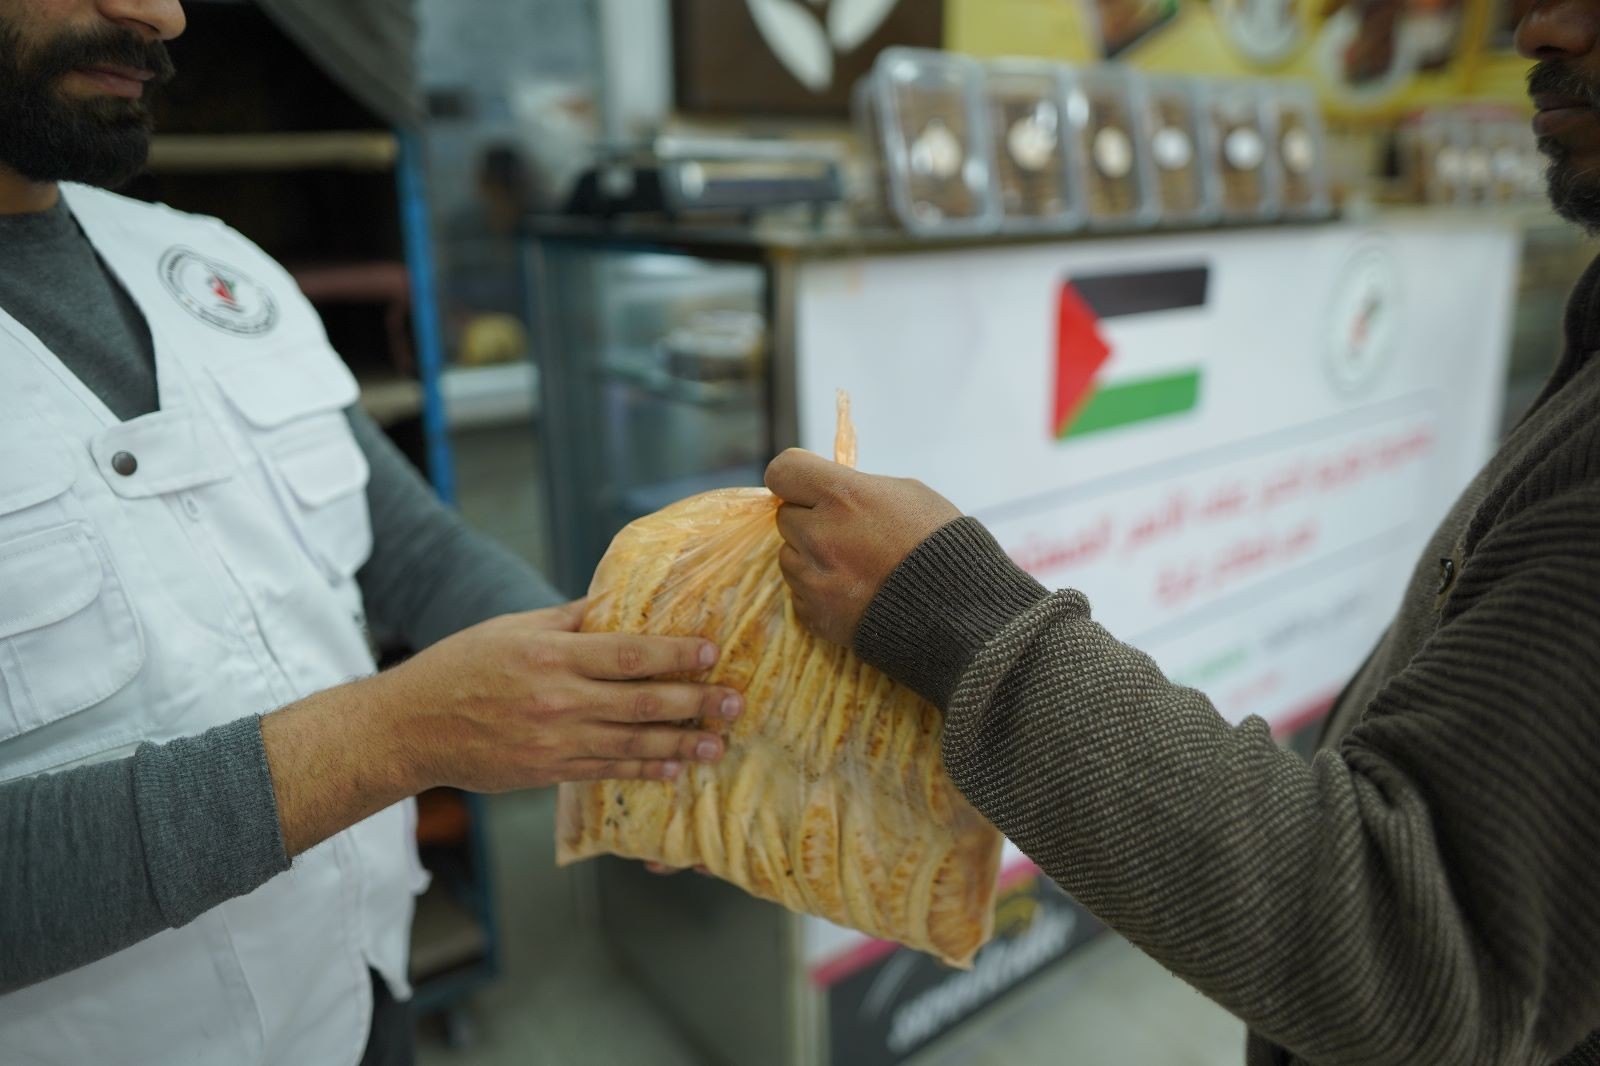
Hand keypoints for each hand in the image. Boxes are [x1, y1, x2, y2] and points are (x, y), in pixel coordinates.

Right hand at [377, 600, 742, 792]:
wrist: (412, 728)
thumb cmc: (462, 667)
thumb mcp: (514, 628)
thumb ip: (569, 620)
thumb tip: (617, 603)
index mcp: (552, 655)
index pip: (628, 653)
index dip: (675, 653)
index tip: (711, 650)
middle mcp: (559, 699)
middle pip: (642, 701)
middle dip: (695, 702)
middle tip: (734, 703)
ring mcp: (555, 741)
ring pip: (632, 743)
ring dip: (681, 745)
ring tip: (718, 744)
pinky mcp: (548, 771)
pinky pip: (607, 770)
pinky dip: (643, 769)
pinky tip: (673, 769)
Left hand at [764, 449, 961, 646]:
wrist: (958, 613)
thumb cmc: (940, 544)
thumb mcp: (906, 494)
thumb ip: (858, 488)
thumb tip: (829, 492)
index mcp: (842, 496)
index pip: (782, 471)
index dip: (794, 477)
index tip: (808, 486)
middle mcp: (819, 535)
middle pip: (785, 516)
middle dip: (810, 519)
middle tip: (845, 532)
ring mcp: (813, 579)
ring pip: (789, 556)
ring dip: (811, 556)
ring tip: (853, 566)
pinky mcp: (814, 614)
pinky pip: (800, 593)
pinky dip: (819, 591)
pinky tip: (854, 592)